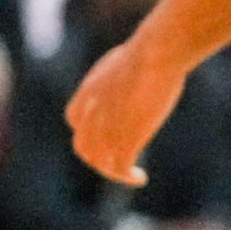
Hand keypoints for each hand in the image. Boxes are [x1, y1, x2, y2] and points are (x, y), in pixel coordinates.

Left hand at [66, 32, 183, 184]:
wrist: (154, 56)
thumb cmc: (151, 50)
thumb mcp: (130, 58)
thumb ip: (126, 70)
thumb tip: (141, 63)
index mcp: (89, 92)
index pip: (76, 121)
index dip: (89, 132)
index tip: (108, 136)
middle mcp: (90, 113)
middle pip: (84, 146)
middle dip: (99, 157)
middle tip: (118, 162)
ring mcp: (105, 128)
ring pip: (100, 161)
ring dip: (114, 171)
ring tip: (131, 175)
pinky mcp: (124, 139)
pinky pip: (120, 168)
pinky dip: (128, 177)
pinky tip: (140, 178)